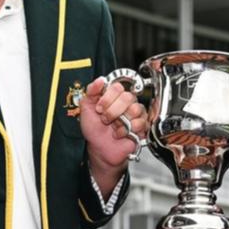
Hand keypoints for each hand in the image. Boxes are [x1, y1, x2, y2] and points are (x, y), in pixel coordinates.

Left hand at [80, 77, 146, 194]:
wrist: (99, 149)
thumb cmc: (94, 130)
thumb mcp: (86, 108)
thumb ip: (91, 91)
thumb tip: (100, 80)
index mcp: (114, 95)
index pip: (117, 87)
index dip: (107, 98)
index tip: (99, 108)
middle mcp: (126, 102)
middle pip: (127, 97)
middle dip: (112, 111)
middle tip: (106, 119)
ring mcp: (135, 114)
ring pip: (134, 109)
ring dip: (120, 121)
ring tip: (114, 126)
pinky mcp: (142, 126)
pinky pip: (139, 123)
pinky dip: (125, 131)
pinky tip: (120, 133)